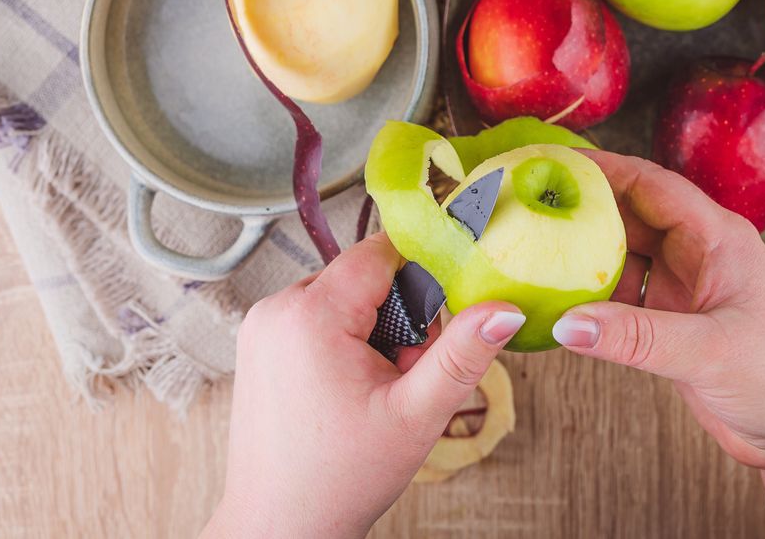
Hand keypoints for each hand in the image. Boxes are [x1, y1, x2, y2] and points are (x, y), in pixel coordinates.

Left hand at [203, 233, 525, 538]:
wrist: (280, 527)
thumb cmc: (336, 481)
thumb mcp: (416, 414)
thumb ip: (462, 354)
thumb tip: (504, 309)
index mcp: (310, 315)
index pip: (380, 252)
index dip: (420, 278)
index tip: (436, 319)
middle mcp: (276, 310)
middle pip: (363, 277)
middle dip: (398, 316)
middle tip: (403, 374)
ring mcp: (263, 327)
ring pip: (343, 297)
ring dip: (372, 330)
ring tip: (376, 389)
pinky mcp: (260, 345)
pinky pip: (317, 318)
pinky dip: (344, 342)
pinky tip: (351, 389)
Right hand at [551, 150, 764, 506]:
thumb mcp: (711, 351)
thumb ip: (636, 338)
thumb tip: (566, 324)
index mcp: (717, 237)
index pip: (649, 184)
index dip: (598, 169)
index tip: (547, 163)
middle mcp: (698, 255)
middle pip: (626, 217)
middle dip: (578, 212)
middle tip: (522, 209)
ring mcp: (685, 292)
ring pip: (620, 260)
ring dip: (580, 260)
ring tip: (527, 255)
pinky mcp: (673, 329)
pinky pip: (621, 304)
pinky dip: (590, 304)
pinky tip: (554, 308)